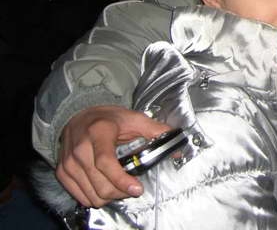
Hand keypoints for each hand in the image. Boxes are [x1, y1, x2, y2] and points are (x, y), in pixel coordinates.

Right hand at [56, 105, 171, 207]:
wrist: (79, 115)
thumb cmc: (108, 119)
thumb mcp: (133, 118)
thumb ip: (156, 130)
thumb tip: (176, 144)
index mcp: (98, 132)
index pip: (106, 163)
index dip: (121, 180)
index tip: (137, 189)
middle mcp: (80, 149)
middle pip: (100, 184)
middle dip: (121, 192)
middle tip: (133, 188)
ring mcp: (68, 163)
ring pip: (91, 195)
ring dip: (110, 197)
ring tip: (121, 188)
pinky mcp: (62, 173)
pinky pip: (80, 196)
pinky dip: (95, 198)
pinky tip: (106, 189)